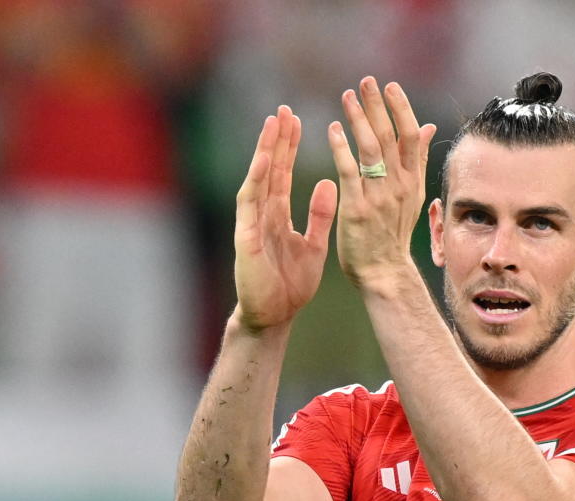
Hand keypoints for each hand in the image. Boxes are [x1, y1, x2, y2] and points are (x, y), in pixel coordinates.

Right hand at [233, 106, 337, 331]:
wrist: (274, 316)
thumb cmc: (290, 285)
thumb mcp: (313, 244)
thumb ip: (319, 214)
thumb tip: (328, 183)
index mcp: (277, 215)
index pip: (282, 173)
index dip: (288, 147)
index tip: (297, 119)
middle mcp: (262, 214)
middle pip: (269, 169)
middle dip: (276, 140)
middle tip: (283, 110)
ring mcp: (251, 224)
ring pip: (257, 179)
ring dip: (264, 151)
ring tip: (273, 124)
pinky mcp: (246, 239)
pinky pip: (250, 205)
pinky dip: (256, 182)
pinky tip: (264, 161)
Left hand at [328, 77, 436, 290]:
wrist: (384, 272)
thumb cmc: (392, 234)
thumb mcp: (413, 195)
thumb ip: (418, 160)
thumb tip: (429, 126)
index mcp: (413, 181)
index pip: (411, 136)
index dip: (401, 109)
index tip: (390, 86)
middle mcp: (399, 186)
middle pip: (391, 136)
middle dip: (377, 105)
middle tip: (366, 81)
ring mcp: (379, 197)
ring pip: (371, 149)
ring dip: (359, 119)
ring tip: (347, 97)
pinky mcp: (357, 209)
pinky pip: (349, 172)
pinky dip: (341, 148)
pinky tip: (333, 129)